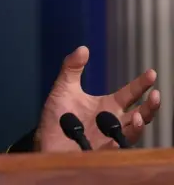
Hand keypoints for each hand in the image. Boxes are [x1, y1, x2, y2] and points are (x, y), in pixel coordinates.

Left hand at [36, 46, 159, 150]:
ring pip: (135, 132)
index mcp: (108, 106)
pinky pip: (118, 148)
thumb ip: (72, 68)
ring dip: (141, 124)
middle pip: (142, 114)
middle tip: (156, 94)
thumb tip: (83, 48)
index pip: (131, 94)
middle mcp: (114, 122)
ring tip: (140, 116)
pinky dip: (122, 141)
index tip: (151, 73)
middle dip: (151, 106)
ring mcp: (110, 137)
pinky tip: (122, 133)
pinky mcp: (102, 151)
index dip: (142, 84)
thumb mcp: (63, 87)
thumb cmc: (57, 116)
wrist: (45, 138)